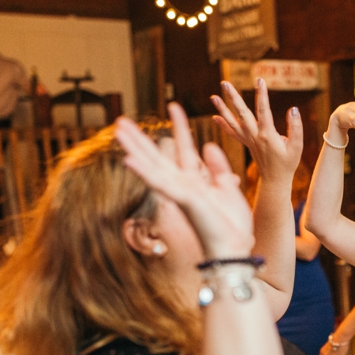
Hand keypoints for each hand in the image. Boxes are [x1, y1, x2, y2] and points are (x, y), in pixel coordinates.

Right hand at [115, 103, 254, 259]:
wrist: (236, 248)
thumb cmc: (232, 225)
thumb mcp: (227, 188)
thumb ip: (217, 168)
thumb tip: (208, 146)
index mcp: (195, 181)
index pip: (184, 147)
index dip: (180, 126)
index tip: (175, 106)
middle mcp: (182, 185)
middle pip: (156, 156)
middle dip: (139, 139)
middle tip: (120, 121)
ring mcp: (180, 193)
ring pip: (152, 166)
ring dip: (133, 147)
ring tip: (118, 131)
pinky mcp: (183, 201)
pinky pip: (160, 183)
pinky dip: (144, 171)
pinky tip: (128, 159)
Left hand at [211, 80, 302, 183]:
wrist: (275, 181)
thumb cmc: (288, 164)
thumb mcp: (297, 147)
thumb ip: (296, 128)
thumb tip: (293, 109)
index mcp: (267, 135)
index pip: (263, 110)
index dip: (262, 94)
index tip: (259, 79)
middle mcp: (255, 136)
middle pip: (242, 113)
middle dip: (233, 97)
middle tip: (224, 83)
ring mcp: (248, 140)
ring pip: (233, 122)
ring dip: (222, 109)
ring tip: (213, 97)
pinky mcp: (246, 144)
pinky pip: (232, 133)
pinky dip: (223, 125)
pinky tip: (215, 117)